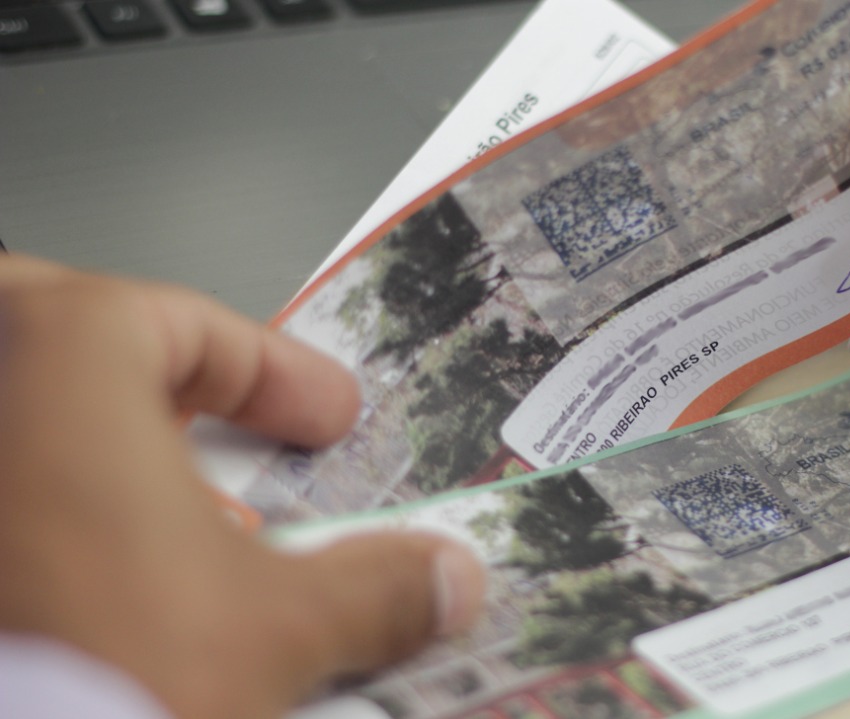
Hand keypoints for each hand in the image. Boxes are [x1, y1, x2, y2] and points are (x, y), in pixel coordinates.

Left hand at [0, 256, 485, 717]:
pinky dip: (37, 510)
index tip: (322, 415)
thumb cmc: (92, 677)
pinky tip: (89, 587)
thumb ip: (372, 587)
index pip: (185, 322)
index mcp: (61, 355)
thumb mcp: (275, 628)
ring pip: (12, 408)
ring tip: (159, 522)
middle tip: (203, 415)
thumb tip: (440, 579)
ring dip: (81, 444)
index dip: (276, 372)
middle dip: (137, 368)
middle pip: (60, 324)